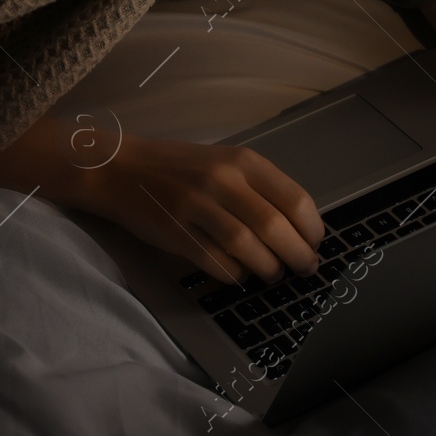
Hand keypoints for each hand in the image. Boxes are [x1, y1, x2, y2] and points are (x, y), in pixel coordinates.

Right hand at [78, 135, 324, 286]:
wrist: (120, 169)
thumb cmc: (180, 169)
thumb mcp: (225, 163)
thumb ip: (259, 189)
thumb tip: (299, 230)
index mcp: (243, 160)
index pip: (295, 199)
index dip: (312, 230)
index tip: (315, 245)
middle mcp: (223, 180)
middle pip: (275, 228)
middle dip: (298, 256)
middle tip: (304, 269)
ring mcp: (197, 206)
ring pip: (249, 249)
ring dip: (269, 269)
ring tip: (272, 273)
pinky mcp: (175, 233)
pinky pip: (217, 263)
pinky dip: (236, 275)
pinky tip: (240, 274)